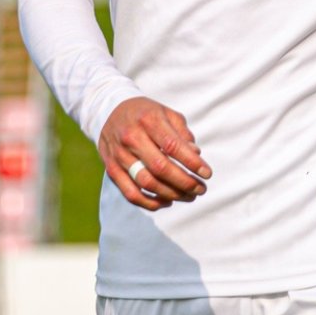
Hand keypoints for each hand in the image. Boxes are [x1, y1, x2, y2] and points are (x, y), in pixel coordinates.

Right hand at [98, 96, 211, 210]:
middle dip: (185, 182)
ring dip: (171, 194)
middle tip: (201, 189)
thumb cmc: (144, 114)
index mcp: (148, 120)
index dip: (192, 162)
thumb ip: (182, 132)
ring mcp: (119, 155)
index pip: (173, 146)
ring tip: (189, 196)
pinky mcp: (111, 169)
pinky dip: (150, 203)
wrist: (108, 111)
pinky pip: (130, 193)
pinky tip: (167, 202)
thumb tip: (195, 154)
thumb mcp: (165, 112)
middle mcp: (131, 137)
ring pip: (147, 183)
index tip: (207, 174)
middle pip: (160, 167)